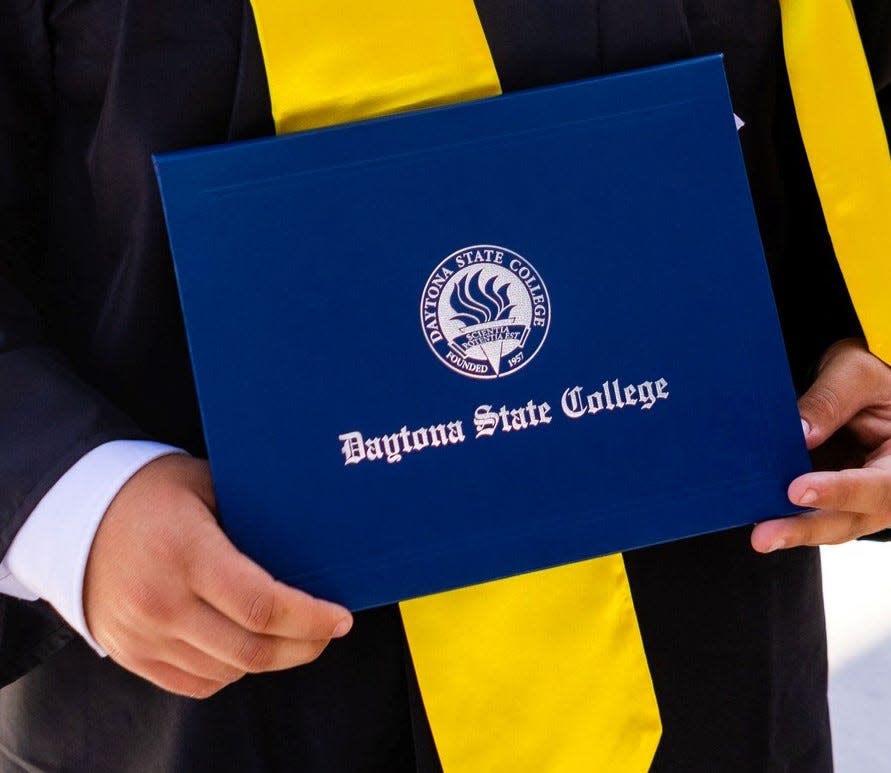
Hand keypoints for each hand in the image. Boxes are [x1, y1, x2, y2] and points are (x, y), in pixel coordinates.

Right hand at [83, 454, 351, 697]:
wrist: (72, 513)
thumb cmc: (150, 491)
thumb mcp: (205, 484)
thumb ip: (252, 514)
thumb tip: (309, 541)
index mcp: (187, 553)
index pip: (262, 606)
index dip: (310, 619)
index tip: (340, 618)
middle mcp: (163, 601)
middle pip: (252, 649)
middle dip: (305, 645)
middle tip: (329, 631)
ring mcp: (143, 634)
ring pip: (228, 670)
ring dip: (272, 659)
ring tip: (297, 636)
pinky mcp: (131, 653)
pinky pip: (195, 683)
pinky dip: (232, 672)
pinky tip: (251, 648)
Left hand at [751, 338, 890, 551]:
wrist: (870, 382)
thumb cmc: (874, 373)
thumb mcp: (858, 374)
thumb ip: (830, 401)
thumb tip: (800, 434)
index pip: (880, 485)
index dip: (840, 491)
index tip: (797, 490)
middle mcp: (889, 484)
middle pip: (854, 518)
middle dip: (807, 528)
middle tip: (765, 535)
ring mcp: (861, 495)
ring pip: (832, 523)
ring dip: (794, 530)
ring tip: (760, 535)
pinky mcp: (835, 495)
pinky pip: (813, 511)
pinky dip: (786, 515)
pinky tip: (759, 515)